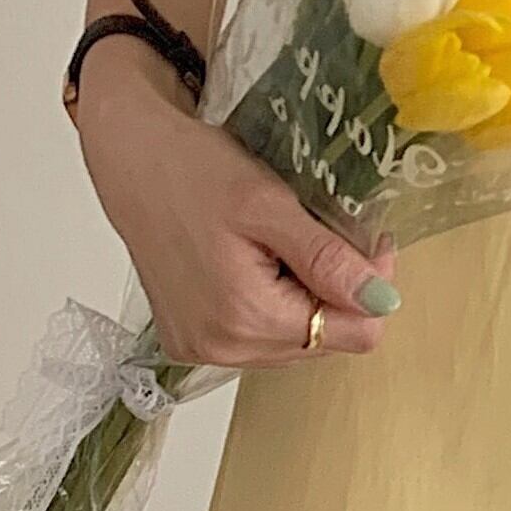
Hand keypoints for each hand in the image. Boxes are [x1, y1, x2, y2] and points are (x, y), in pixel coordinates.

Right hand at [73, 48, 398, 369]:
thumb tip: (380, 302)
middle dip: (337, 290)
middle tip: (321, 234)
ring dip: (306, 298)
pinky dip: (276, 304)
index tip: (365, 241)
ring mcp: (203, 349)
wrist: (131, 161)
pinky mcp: (192, 342)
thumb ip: (327, 260)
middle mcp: (221, 348)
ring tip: (282, 247)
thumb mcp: (270, 205)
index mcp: (243, 318)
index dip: (372, 288)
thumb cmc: (191, 170)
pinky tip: (258, 265)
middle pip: (327, 340)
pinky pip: (263, 337)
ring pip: (299, 341)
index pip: (354, 334)